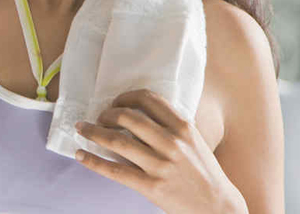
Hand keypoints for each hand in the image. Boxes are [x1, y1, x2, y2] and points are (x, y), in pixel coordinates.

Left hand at [74, 88, 245, 213]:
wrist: (217, 207)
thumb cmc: (203, 172)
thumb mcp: (194, 140)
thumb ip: (171, 125)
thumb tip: (137, 111)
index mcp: (183, 127)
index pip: (148, 99)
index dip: (125, 96)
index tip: (116, 101)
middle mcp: (172, 143)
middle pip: (128, 116)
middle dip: (107, 113)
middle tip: (99, 117)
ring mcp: (161, 165)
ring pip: (117, 141)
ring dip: (94, 132)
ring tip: (83, 129)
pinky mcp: (151, 186)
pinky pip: (115, 170)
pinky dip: (93, 161)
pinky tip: (81, 155)